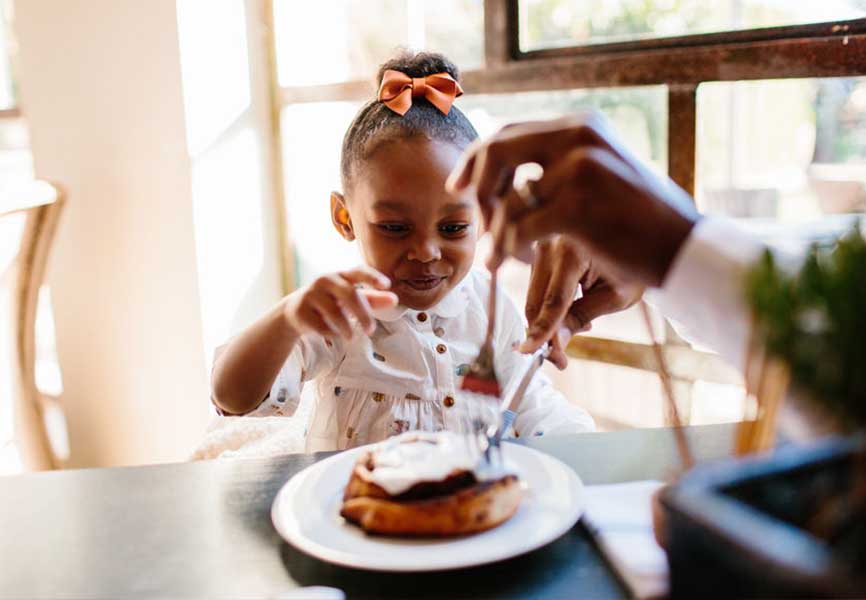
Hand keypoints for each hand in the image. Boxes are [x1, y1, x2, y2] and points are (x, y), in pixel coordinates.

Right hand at [282, 267, 397, 339]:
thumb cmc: (330, 301)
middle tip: (371, 330)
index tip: (386, 285)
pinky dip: (330, 332)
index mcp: (341, 275)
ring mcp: (311, 294)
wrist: (295, 310)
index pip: (359, 271)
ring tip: (351, 337)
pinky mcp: (300, 310)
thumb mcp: (350, 298)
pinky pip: (320, 325)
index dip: (372, 277)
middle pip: (349, 294)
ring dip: (346, 328)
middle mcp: (325, 280)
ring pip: (334, 313)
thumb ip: (373, 299)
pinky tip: (332, 333)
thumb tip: (395, 299)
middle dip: (363, 314)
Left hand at [447, 113, 699, 286]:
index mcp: (583, 127)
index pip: (511, 132)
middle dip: (476, 188)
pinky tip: (506, 262)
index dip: (477, 157)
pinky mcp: (578, 207)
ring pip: (505, 199)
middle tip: (473, 219)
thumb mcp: (604, 174)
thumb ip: (561, 164)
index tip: (458, 185)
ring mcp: (579, 169)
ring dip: (494, 231)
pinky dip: (504, 249)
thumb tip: (510, 169)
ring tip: (497, 255)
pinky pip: (518, 228)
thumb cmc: (643, 220)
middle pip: (497, 152)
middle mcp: (579, 138)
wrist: (686, 249)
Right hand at [521, 237, 641, 367]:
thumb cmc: (632, 265)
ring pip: (533, 297)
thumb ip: (581, 318)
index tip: (531, 352)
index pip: (554, 300)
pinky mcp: (538, 251)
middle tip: (560, 360)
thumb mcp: (614, 297)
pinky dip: (548, 306)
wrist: (639, 236)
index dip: (543, 330)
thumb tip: (553, 346)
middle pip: (536, 301)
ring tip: (579, 327)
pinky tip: (572, 309)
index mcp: (572, 251)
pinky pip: (536, 287)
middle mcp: (550, 243)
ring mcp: (541, 245)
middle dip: (543, 334)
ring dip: (547, 321)